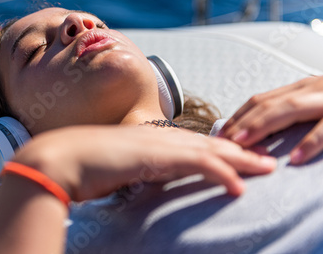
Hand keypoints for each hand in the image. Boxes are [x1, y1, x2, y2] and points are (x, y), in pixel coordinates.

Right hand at [0, 125, 275, 253]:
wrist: (57, 159)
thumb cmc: (77, 166)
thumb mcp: (110, 166)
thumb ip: (128, 168)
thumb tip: (134, 176)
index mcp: (144, 138)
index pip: (187, 142)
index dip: (213, 148)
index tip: (234, 155)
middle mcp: (153, 136)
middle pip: (204, 142)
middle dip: (237, 150)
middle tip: (262, 157)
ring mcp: (154, 144)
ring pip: (208, 149)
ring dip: (239, 159)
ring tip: (264, 167)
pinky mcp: (153, 157)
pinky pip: (195, 165)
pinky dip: (219, 174)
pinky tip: (236, 186)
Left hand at [219, 76, 322, 163]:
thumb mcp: (318, 102)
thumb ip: (294, 113)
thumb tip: (266, 133)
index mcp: (302, 90)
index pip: (261, 101)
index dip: (238, 117)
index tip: (221, 133)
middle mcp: (310, 89)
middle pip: (268, 104)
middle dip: (241, 122)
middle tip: (222, 141)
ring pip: (290, 109)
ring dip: (261, 125)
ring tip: (241, 143)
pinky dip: (310, 142)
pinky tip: (294, 157)